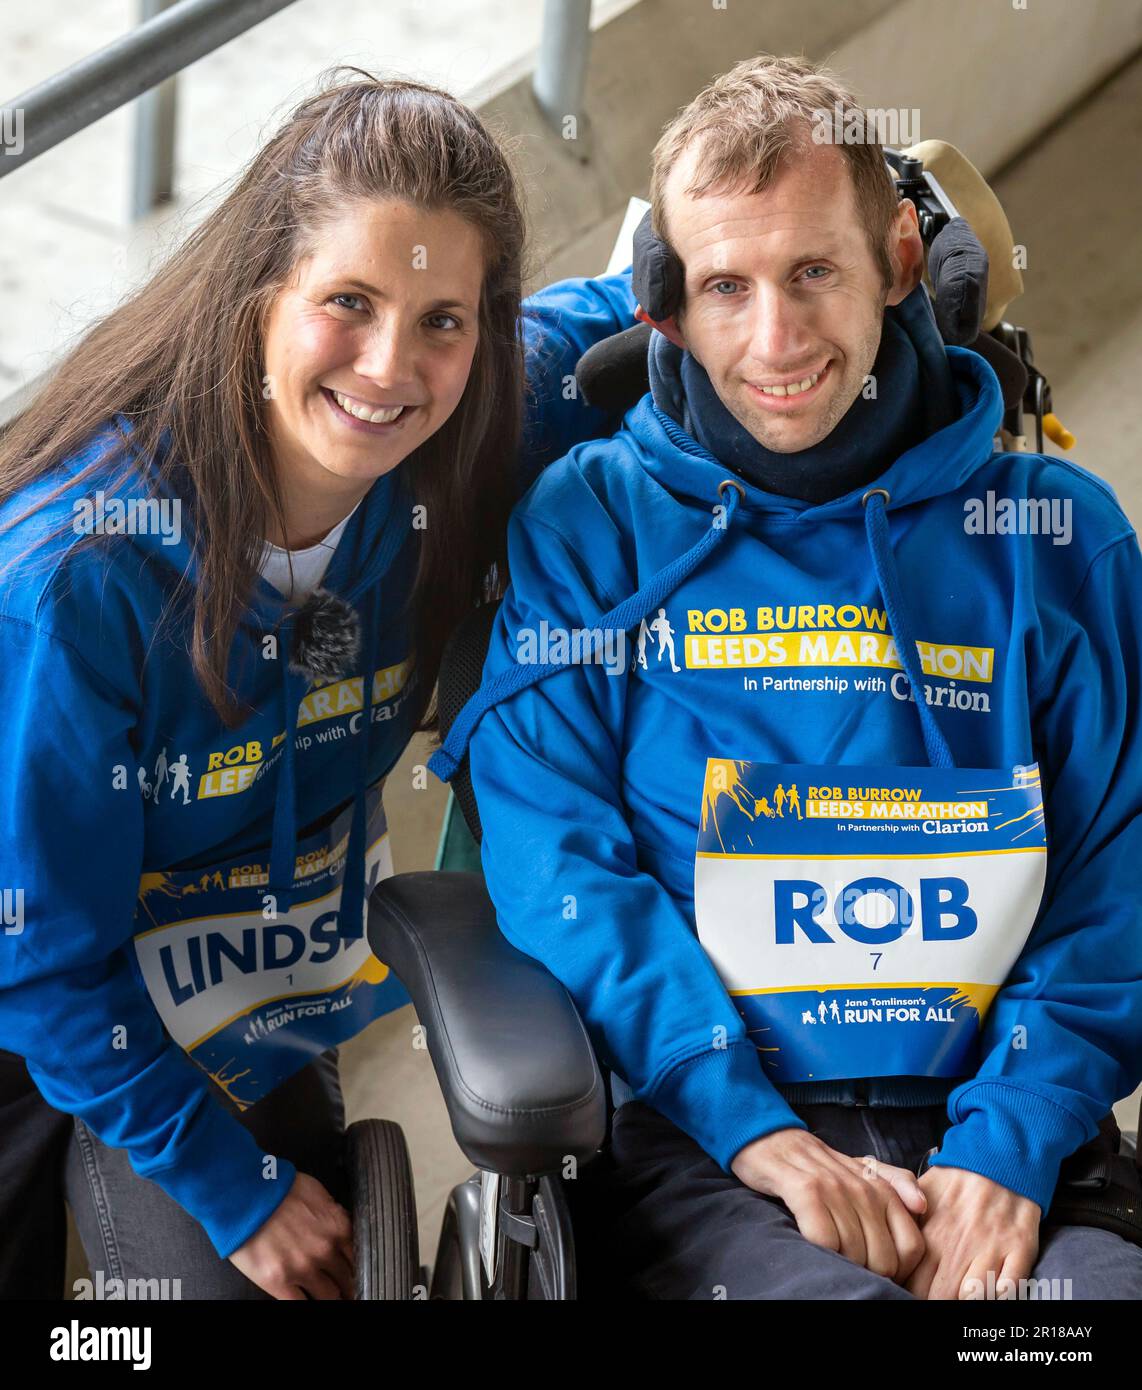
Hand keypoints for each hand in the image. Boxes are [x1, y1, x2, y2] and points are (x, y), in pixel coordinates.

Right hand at [229, 1172, 354, 1299]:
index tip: (352, 1272)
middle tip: (345, 1289)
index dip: (355, 1266)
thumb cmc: (277, 1189)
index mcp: (337, 1227)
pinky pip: (300, 1304)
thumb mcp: (317, 1193)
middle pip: (346, 1279)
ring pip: (328, 1296)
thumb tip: (341, 1225)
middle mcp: (325, 1251)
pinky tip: (307, 1300)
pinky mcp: (279, 1282)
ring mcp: (303, 1269)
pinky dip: (306, 1304)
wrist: (245, 1195)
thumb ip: (333, 1213)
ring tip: (329, 1297)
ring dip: (330, 1297)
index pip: (358, 1256)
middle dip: (346, 1284)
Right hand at [731, 1128, 927, 1283]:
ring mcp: (835, 1189)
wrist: (773, 1141)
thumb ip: (897, 1183)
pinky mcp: (805, 1190)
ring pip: (854, 1254)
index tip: (874, 1267)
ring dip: (841, 1263)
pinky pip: (824, 1240)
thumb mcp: (863, 1171)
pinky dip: (821, 1250)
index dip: (897, 1270)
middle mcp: (864, 1189)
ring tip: (829, 1252)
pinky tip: (812, 1241)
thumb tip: (921, 1206)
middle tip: (848, 1262)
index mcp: (883, 1189)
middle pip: (883, 1259)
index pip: (910, 1248)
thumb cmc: (821, 1167)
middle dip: (868, 1271)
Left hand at [906, 1165, 1038, 1299]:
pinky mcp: (1019, 1250)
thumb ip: (905, 1218)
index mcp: (932, 1233)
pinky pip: (1007, 1289)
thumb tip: (888, 1244)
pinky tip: (989, 1293)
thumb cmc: (958, 1179)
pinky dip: (996, 1296)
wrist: (999, 1156)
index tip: (912, 1289)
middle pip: (939, 1296)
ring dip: (963, 1300)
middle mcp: (959, 1245)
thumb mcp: (922, 1192)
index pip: (912, 1281)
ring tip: (959, 1295)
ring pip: (971, 1297)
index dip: (910, 1290)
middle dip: (934, 1299)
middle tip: (935, 1295)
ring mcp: (991, 1249)